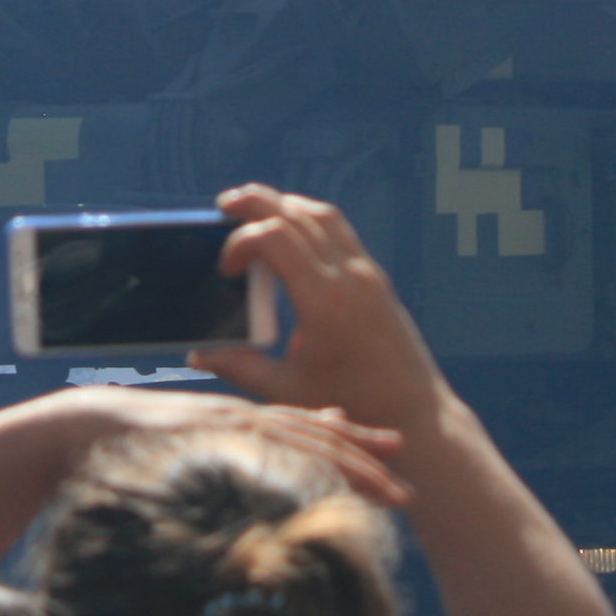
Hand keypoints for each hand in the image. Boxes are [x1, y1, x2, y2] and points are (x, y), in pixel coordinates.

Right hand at [64, 383, 413, 509]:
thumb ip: (233, 443)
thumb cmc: (136, 440)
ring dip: (350, 468)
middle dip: (365, 459)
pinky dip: (298, 466)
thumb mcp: (195, 439)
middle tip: (408, 485)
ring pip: (301, 444)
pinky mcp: (209, 436)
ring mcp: (228, 425)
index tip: (394, 457)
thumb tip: (266, 459)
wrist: (84, 425)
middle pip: (317, 433)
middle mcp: (244, 415)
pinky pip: (264, 453)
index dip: (355, 442)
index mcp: (245, 416)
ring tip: (389, 492)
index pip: (310, 427)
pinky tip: (326, 484)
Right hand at [196, 187, 448, 437]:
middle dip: (256, 202)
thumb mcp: (288, 389)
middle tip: (225, 206)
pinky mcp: (376, 280)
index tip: (226, 271)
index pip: (276, 238)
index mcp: (325, 301)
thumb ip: (239, 367)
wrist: (416, 414)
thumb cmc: (353, 405)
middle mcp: (349, 277)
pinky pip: (340, 232)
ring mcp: (367, 274)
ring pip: (323, 214)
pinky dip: (309, 222)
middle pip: (298, 212)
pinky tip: (290, 238)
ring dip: (286, 205)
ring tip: (255, 215)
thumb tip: (199, 353)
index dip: (241, 242)